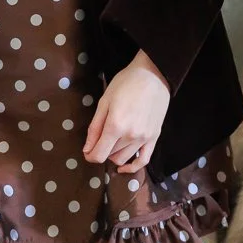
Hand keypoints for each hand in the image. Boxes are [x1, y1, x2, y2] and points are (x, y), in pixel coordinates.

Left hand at [83, 51, 169, 172]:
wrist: (153, 75)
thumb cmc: (125, 83)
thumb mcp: (104, 101)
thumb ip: (95, 128)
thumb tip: (87, 150)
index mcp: (115, 126)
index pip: (98, 155)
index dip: (89, 155)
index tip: (87, 150)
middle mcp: (130, 136)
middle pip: (110, 156)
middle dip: (102, 150)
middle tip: (100, 137)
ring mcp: (144, 138)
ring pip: (123, 159)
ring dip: (114, 154)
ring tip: (113, 141)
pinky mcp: (154, 137)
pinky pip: (143, 160)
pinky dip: (133, 167)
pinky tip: (124, 168)